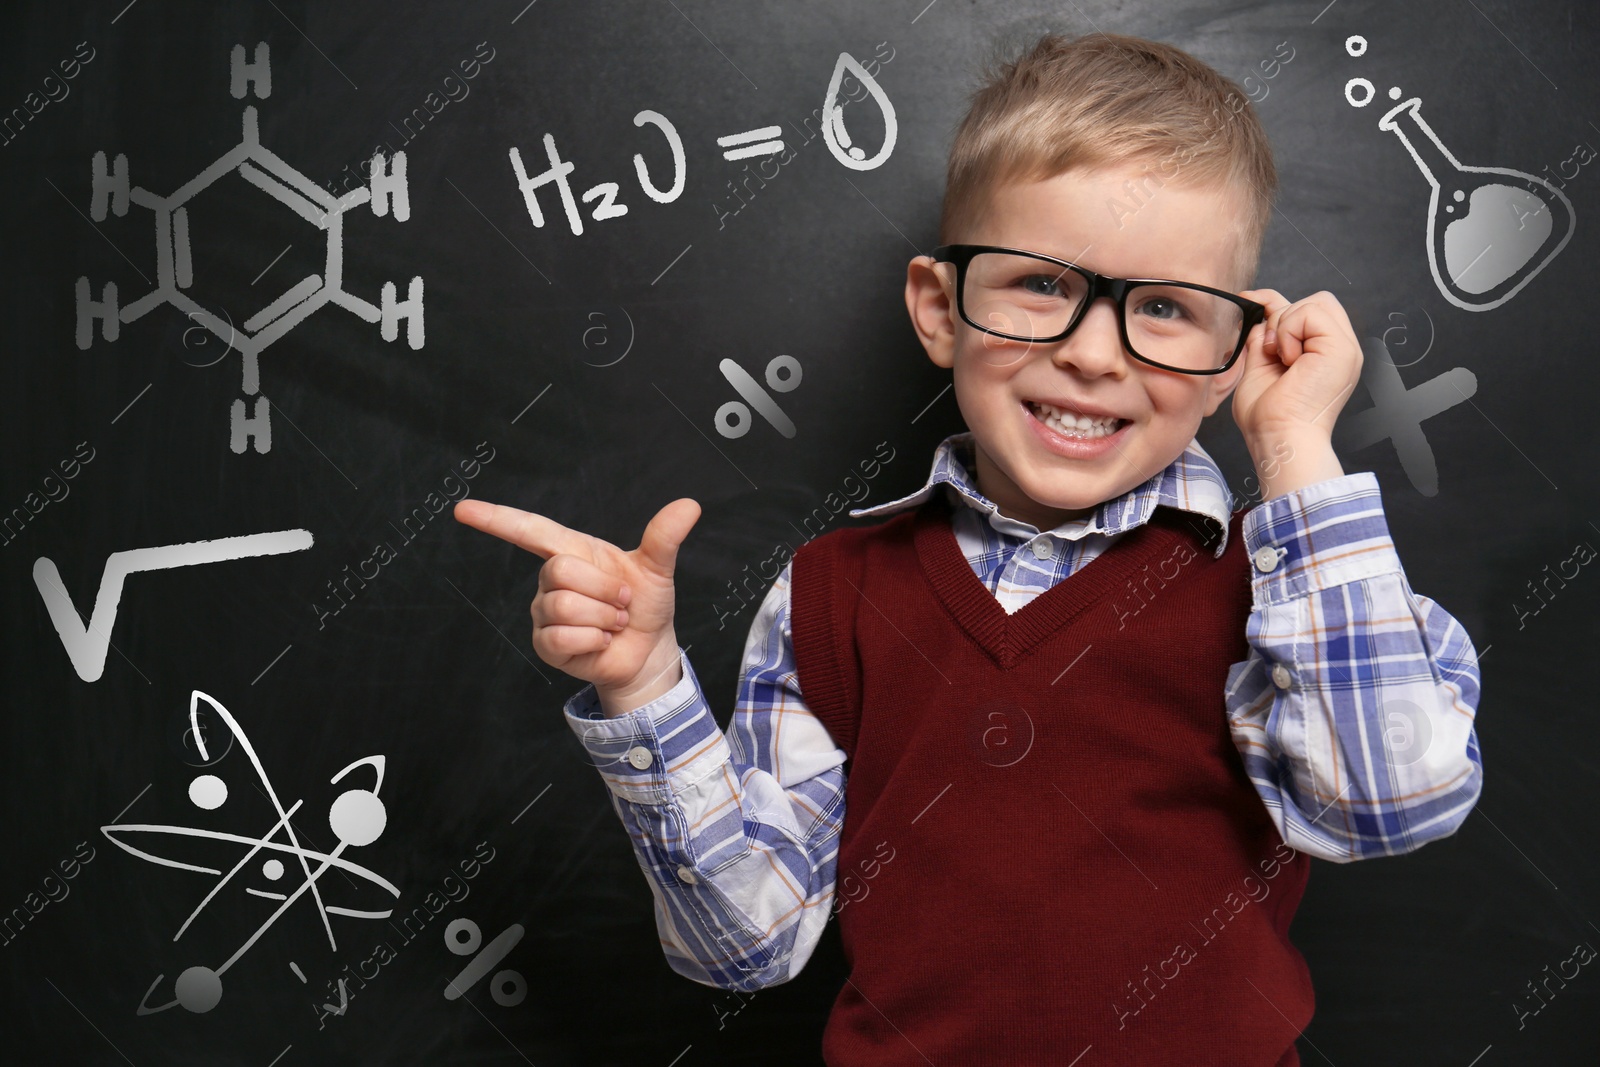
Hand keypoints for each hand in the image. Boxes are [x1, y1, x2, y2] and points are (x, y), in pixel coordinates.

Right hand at [453, 497, 701, 714]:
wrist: (648, 650)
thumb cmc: (645, 604)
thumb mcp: (657, 568)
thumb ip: (665, 536)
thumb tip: (689, 505)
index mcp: (573, 551)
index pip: (528, 529)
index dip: (495, 519)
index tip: (463, 510)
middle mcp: (552, 579)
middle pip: (559, 570)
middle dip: (604, 589)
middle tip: (622, 602)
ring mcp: (545, 612)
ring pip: (563, 605)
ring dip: (603, 616)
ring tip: (613, 622)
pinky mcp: (546, 644)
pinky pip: (562, 636)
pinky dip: (593, 640)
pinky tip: (600, 641)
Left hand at [1230, 288, 1362, 445]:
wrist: (1278, 439)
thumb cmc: (1267, 418)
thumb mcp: (1260, 366)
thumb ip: (1265, 339)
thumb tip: (1262, 312)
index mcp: (1322, 355)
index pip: (1307, 310)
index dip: (1277, 303)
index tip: (1249, 303)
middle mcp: (1338, 349)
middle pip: (1318, 300)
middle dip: (1285, 315)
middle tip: (1273, 352)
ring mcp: (1344, 348)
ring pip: (1316, 301)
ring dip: (1286, 325)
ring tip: (1282, 359)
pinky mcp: (1342, 349)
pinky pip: (1311, 312)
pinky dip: (1290, 331)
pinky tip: (1288, 359)